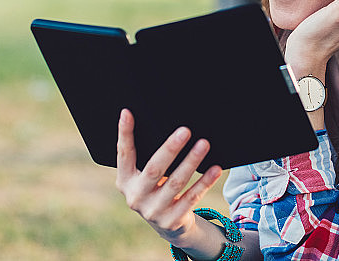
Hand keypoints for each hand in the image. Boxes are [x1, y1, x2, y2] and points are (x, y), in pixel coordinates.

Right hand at [115, 109, 221, 247]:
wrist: (167, 225)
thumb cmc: (156, 188)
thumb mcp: (144, 175)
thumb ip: (145, 156)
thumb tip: (155, 120)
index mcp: (125, 181)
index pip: (124, 154)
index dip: (124, 134)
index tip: (127, 113)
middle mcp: (136, 197)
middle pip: (154, 169)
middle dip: (170, 149)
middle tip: (185, 130)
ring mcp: (153, 211)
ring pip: (176, 182)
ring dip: (191, 161)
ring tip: (204, 144)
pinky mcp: (172, 220)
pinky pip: (192, 197)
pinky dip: (204, 182)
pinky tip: (215, 169)